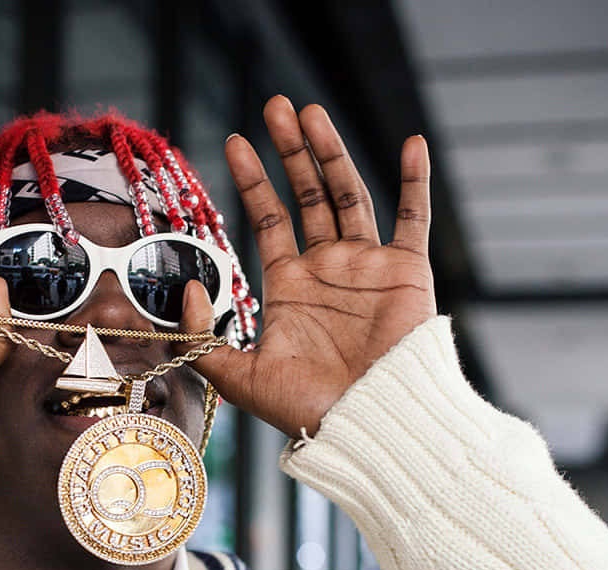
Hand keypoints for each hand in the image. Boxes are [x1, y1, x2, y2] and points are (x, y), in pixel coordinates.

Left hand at [184, 95, 436, 437]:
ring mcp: (368, 265)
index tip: (233, 143)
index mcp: (291, 286)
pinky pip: (414, 217)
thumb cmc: (307, 410)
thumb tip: (193, 286)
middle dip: (290, 152)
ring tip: (310, 112)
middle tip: (274, 106)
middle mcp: (328, 268)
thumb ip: (203, 337)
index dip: (252, 181)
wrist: (369, 425)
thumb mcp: (237, 377)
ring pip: (350, 194)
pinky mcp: (407, 271)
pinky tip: (409, 142)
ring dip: (331, 152)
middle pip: (308, 194)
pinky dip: (415, 181)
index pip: (269, 219)